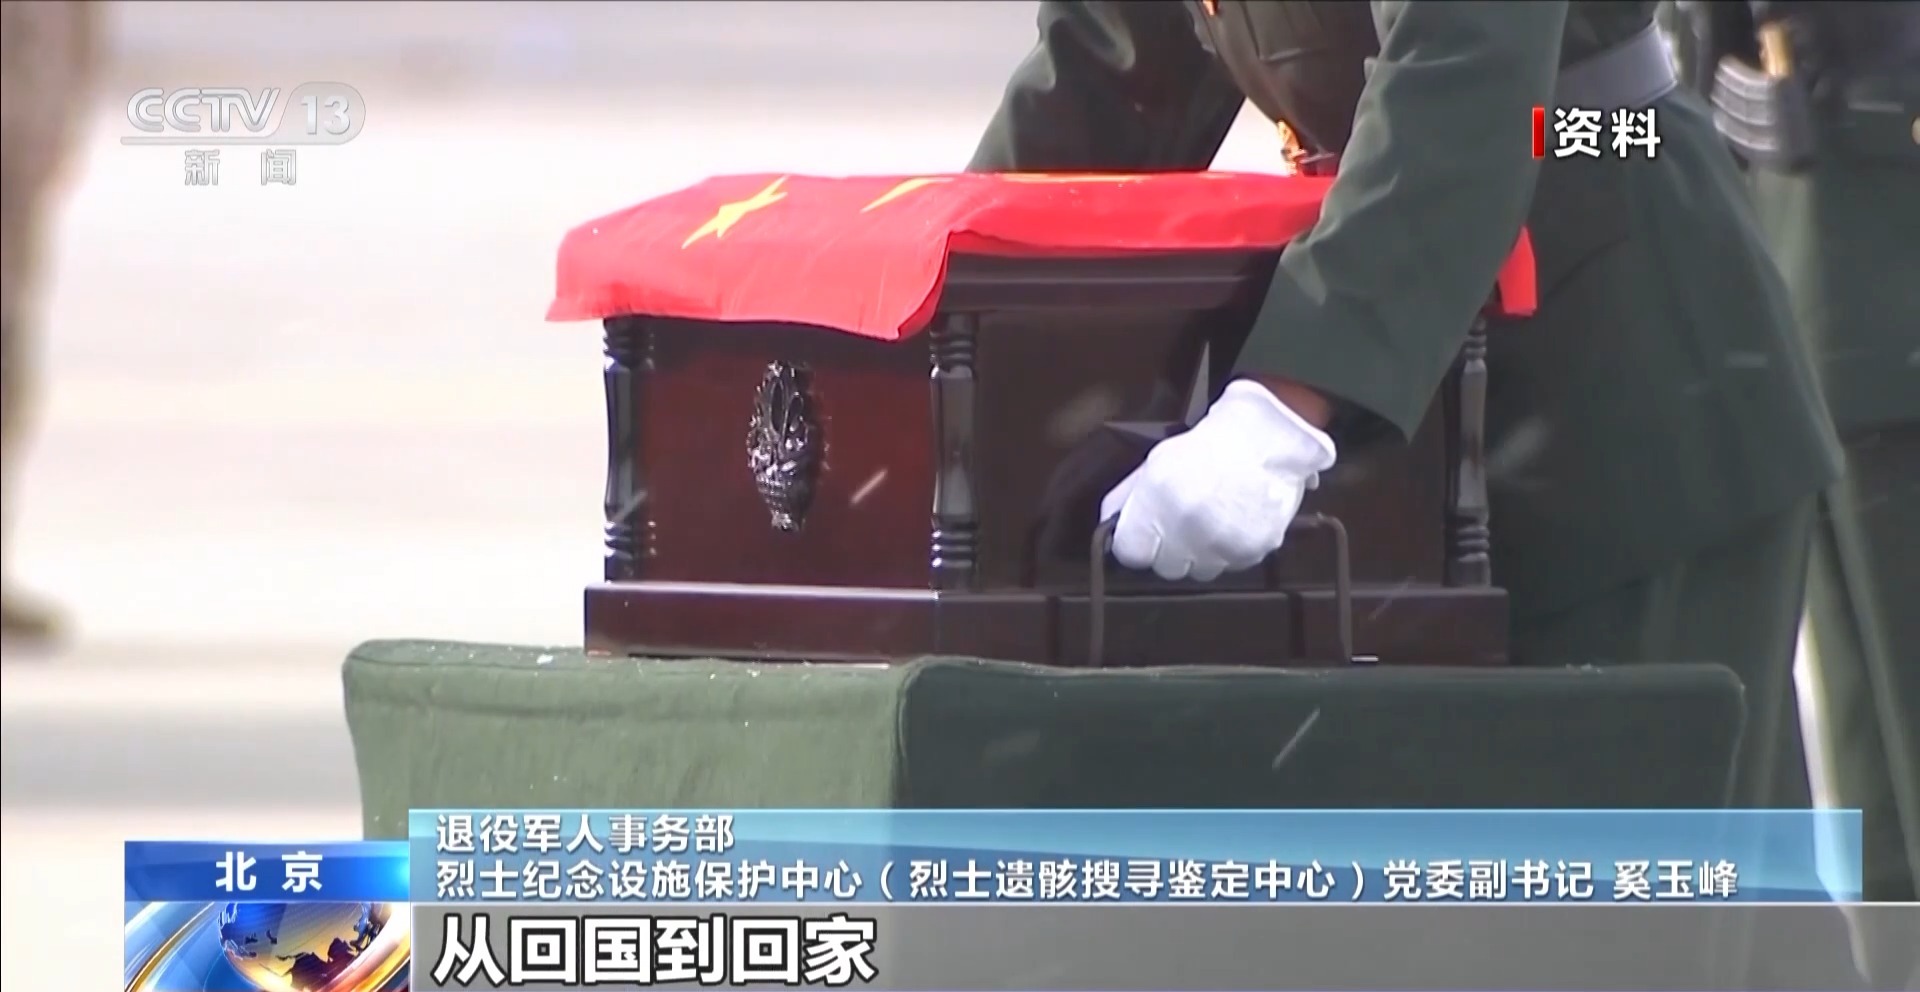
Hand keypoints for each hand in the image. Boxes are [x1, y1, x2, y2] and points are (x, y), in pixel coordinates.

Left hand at [1099, 380, 1337, 580]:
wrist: (1268, 441)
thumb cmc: (1209, 447)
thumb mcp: (1156, 463)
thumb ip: (1129, 499)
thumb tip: (1109, 529)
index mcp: (1158, 501)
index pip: (1131, 554)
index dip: (1138, 544)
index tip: (1147, 535)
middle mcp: (1188, 528)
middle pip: (1166, 567)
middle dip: (1170, 550)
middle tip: (1184, 524)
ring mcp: (1222, 544)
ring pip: (1200, 571)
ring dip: (1201, 554)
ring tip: (1213, 521)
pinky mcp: (1252, 552)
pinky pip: (1230, 565)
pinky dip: (1230, 551)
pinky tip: (1235, 522)